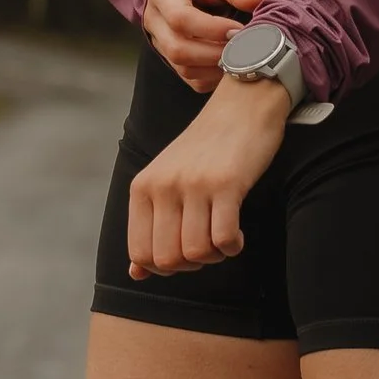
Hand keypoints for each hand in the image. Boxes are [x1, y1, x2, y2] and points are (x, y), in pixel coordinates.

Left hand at [127, 73, 291, 277]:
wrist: (242, 104)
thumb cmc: (207, 148)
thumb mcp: (168, 181)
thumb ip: (150, 225)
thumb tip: (136, 274)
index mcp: (142, 187)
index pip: (139, 253)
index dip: (163, 267)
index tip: (184, 252)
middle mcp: (163, 185)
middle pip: (167, 259)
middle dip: (190, 265)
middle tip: (207, 247)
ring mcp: (194, 184)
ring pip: (196, 253)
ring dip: (215, 256)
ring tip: (223, 239)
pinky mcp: (227, 184)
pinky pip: (224, 239)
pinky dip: (233, 247)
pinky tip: (238, 235)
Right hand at [142, 0, 266, 95]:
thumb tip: (260, 0)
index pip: (180, 17)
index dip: (212, 28)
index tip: (238, 29)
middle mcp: (155, 20)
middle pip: (178, 48)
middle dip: (216, 53)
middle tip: (244, 47)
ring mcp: (160, 43)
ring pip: (183, 67)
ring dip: (216, 67)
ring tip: (241, 56)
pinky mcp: (170, 59)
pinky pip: (190, 78)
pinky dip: (214, 77)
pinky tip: (231, 64)